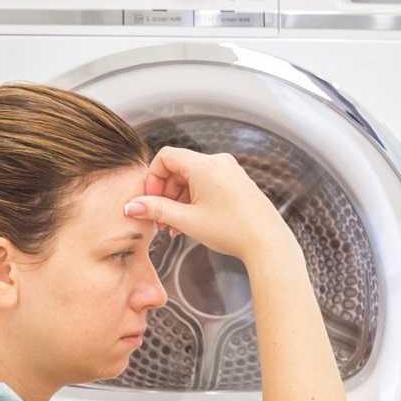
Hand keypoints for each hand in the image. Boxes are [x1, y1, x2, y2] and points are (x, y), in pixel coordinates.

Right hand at [122, 146, 297, 262]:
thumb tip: (132, 206)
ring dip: (179, 199)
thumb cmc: (233, 231)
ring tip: (175, 226)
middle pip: (179, 168)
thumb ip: (156, 210)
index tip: (150, 200)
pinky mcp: (238, 182)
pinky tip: (192, 222)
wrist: (268, 243)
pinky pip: (208, 184)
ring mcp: (231, 171)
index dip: (153, 178)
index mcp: (204, 165)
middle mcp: (219, 162)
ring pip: (193, 177)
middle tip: (160, 217)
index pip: (165, 157)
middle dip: (165, 193)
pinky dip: (196, 199)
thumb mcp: (187, 221)